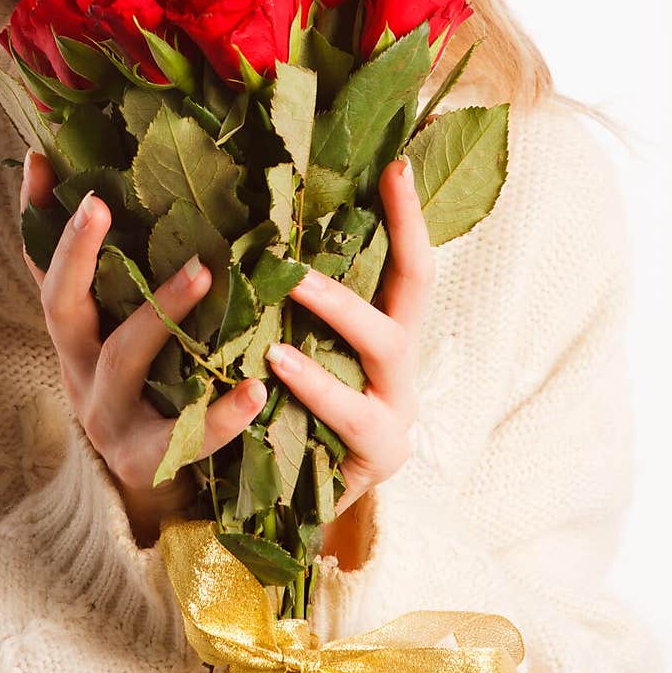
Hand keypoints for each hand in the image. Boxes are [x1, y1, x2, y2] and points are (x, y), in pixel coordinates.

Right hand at [19, 151, 268, 544]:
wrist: (152, 489)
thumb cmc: (152, 389)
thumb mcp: (129, 330)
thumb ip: (131, 274)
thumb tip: (144, 198)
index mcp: (76, 334)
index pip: (43, 267)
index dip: (36, 217)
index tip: (42, 160)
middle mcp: (78, 368)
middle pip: (61, 306)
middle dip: (76, 254)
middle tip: (97, 205)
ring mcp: (108, 416)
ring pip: (123, 358)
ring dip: (161, 310)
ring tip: (203, 271)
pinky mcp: (147, 459)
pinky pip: (182, 434)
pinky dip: (221, 414)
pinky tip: (254, 387)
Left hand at [266, 157, 433, 555]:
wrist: (292, 508)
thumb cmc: (292, 418)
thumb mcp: (299, 354)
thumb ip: (294, 309)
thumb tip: (256, 232)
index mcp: (385, 334)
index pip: (408, 264)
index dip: (408, 215)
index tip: (397, 164)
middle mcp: (401, 365)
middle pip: (414, 291)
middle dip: (398, 236)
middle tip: (359, 189)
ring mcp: (396, 410)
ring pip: (384, 346)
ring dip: (338, 309)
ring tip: (295, 284)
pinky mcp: (377, 454)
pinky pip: (350, 414)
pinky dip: (314, 385)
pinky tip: (277, 365)